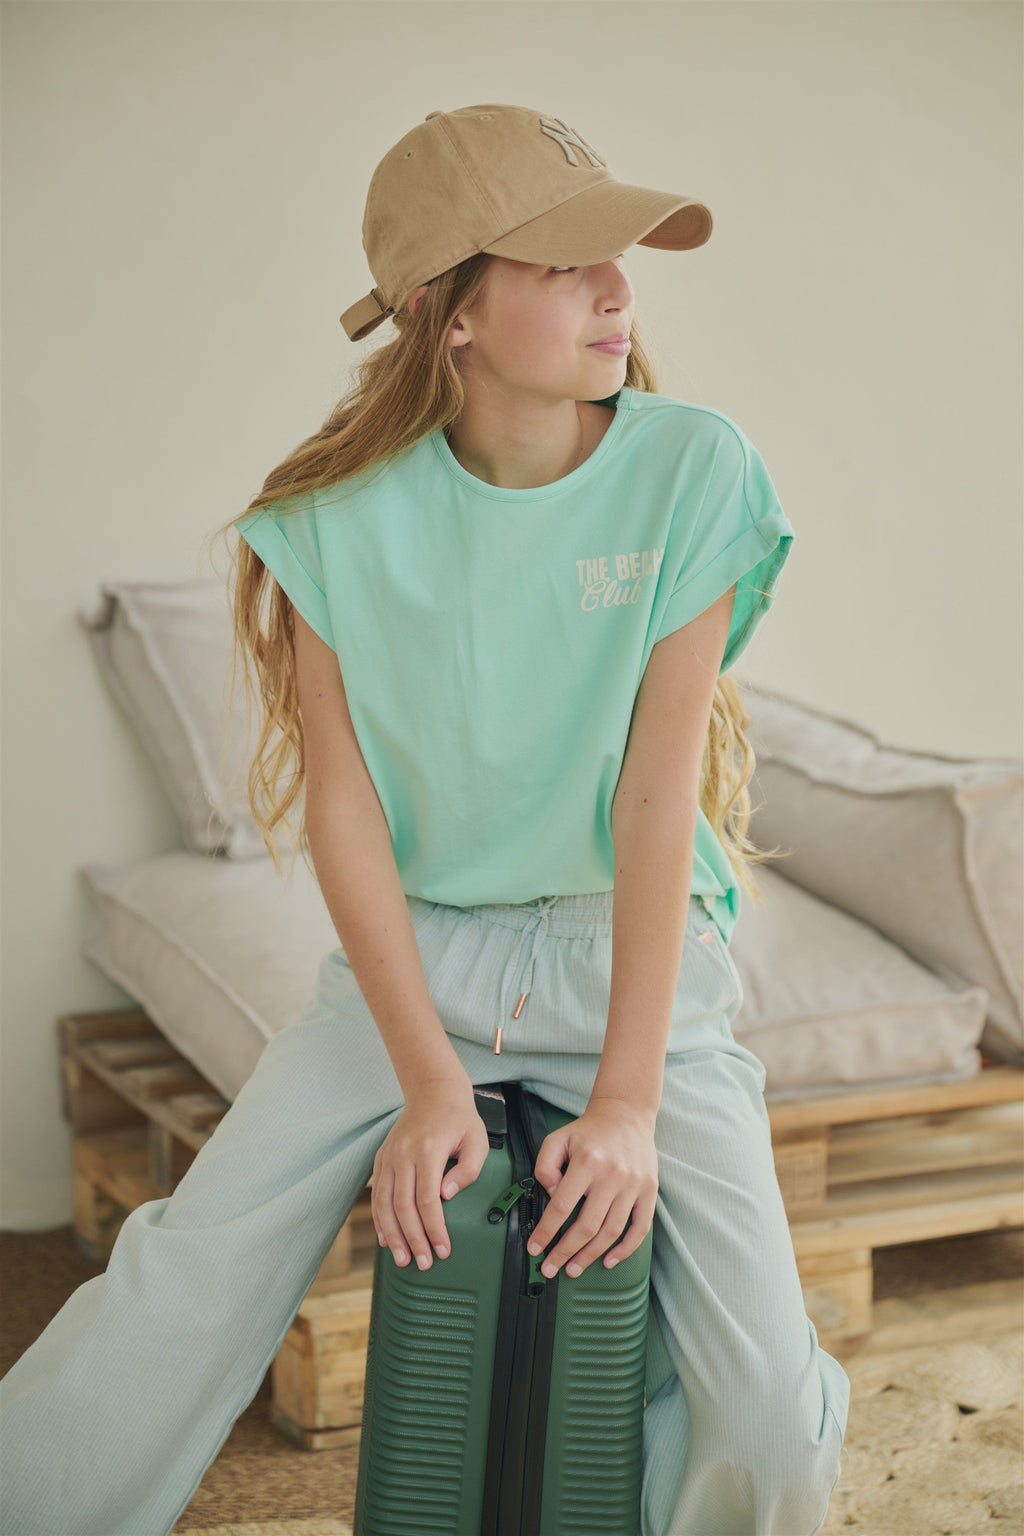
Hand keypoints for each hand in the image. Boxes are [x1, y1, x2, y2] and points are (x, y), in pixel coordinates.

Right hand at [371, 1076, 489, 1270]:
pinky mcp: (382, 1158)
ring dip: (392, 1235)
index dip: (434, 1229)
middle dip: (413, 1239)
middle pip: (403, 1206)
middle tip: (423, 1263)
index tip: (443, 1249)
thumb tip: (447, 1196)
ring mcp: (389, 1156)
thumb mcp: (476, 1140)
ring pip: (385, 1203)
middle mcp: (403, 1154)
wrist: (433, 1091)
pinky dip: (380, 1219)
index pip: (427, 1200)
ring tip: (402, 1259)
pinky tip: (386, 1238)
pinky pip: (377, 1194)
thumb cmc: (458, 1118)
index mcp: (427, 1150)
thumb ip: (466, 1170)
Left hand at [526, 1097, 658, 1278]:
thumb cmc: (590, 1131)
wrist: (626, 1115)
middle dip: (565, 1252)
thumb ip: (545, 1165)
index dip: (546, 1231)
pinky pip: (640, 1228)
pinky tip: (609, 1260)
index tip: (535, 1247)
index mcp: (587, 1162)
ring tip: (574, 1268)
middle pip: (586, 1226)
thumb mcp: (557, 1139)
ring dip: (590, 1256)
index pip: (561, 1206)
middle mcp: (612, 1175)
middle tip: (550, 1268)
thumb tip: (550, 1194)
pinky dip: (625, 1250)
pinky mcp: (649, 1192)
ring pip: (611, 1232)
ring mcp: (633, 1185)